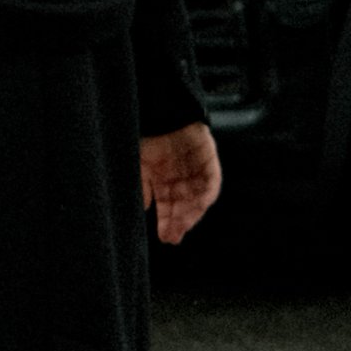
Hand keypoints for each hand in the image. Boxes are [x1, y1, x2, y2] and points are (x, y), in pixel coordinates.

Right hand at [141, 123, 221, 245]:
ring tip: (184, 225)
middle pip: (183, 206)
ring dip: (192, 213)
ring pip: (197, 199)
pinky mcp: (209, 162)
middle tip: (173, 236)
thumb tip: (141, 210)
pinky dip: (205, 195)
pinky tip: (199, 206)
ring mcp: (196, 171)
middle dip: (178, 222)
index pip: (167, 206)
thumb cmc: (149, 136)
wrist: (163, 112)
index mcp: (164, 179)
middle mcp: (181, 178)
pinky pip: (210, 183)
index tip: (164, 237)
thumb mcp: (140, 165)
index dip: (167, 222)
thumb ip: (142, 188)